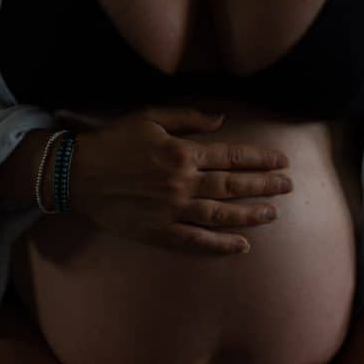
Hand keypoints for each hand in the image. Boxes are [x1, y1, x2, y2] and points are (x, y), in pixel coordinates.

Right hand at [69, 105, 291, 255]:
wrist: (76, 175)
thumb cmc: (111, 141)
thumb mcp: (149, 117)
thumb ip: (188, 118)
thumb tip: (222, 121)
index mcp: (182, 153)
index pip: (232, 156)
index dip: (260, 159)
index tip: (281, 161)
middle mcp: (182, 183)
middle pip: (234, 186)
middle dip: (265, 186)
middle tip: (287, 187)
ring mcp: (172, 211)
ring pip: (222, 215)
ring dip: (251, 215)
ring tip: (272, 213)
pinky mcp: (159, 232)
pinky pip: (196, 241)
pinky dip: (221, 245)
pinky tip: (242, 246)